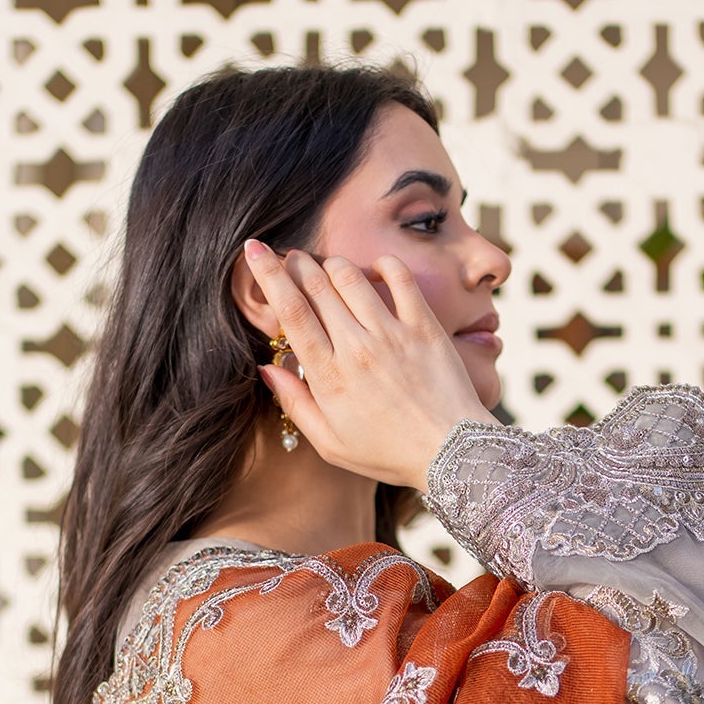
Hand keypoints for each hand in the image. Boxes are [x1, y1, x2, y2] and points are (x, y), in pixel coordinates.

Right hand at [243, 239, 499, 488]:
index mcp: (329, 376)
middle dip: (297, 262)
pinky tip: (375, 270)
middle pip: (316, 285)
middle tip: (292, 257)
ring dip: (333, 263)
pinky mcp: (424, 327)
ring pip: (351, 275)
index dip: (268, 274)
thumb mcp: (331, 444)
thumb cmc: (389, 454)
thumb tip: (267, 368)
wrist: (449, 453)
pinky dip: (383, 264)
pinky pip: (400, 277)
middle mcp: (356, 348)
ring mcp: (392, 334)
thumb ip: (296, 404)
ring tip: (327, 267)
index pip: (290, 310)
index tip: (254, 250)